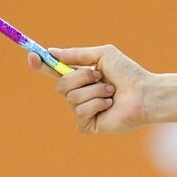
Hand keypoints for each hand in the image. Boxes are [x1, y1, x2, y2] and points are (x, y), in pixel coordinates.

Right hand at [26, 44, 151, 134]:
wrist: (145, 93)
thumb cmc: (128, 73)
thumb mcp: (103, 55)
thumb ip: (77, 54)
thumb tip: (52, 52)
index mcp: (80, 77)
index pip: (53, 71)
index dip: (40, 65)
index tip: (32, 56)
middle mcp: (79, 94)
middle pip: (60, 85)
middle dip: (80, 77)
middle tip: (99, 76)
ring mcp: (82, 110)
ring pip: (72, 98)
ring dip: (94, 90)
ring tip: (111, 92)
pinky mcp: (88, 125)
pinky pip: (80, 112)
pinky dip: (96, 104)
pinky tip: (110, 105)